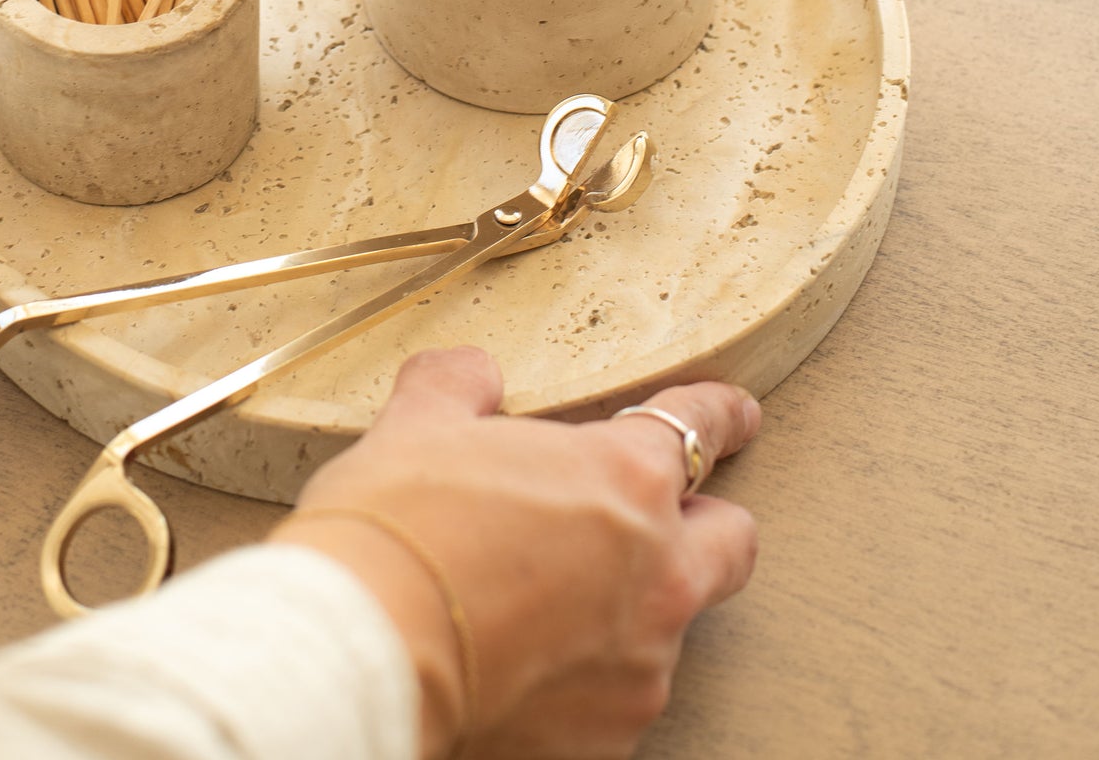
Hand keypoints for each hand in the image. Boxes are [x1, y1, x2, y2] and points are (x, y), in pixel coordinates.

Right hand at [276, 347, 759, 759]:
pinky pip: (618, 696)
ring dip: (628, 608)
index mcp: (626, 479)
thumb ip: (461, 386)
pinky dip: (586, 678)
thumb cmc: (394, 530)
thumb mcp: (420, 424)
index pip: (700, 426)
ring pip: (670, 627)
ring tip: (550, 602)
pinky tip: (527, 662)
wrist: (363, 652)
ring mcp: (640, 666)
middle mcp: (657, 573)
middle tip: (654, 519)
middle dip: (704, 523)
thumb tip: (472, 376)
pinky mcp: (609, 738)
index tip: (736, 415)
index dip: (721, 414)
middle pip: (732, 541)